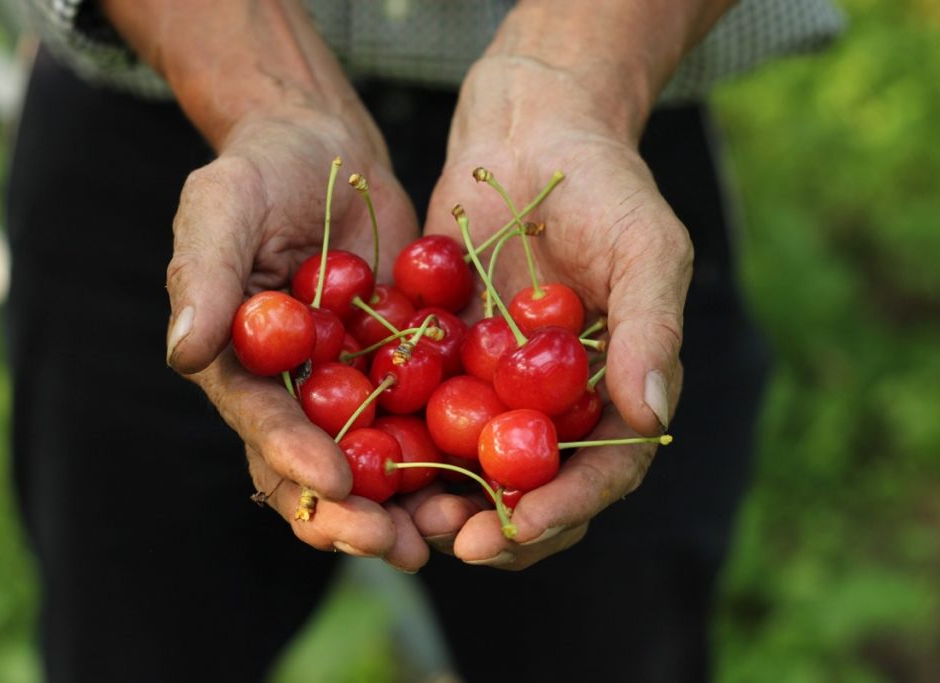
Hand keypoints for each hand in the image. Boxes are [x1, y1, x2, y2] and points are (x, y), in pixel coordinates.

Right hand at [164, 110, 428, 571]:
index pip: (263, 428)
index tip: (332, 482)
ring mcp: (355, 388)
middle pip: (320, 472)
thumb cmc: (259, 172)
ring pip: (380, 464)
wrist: (327, 151)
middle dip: (354, 516)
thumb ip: (202, 273)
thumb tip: (186, 351)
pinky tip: (493, 477)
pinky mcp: (406, 371)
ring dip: (411, 506)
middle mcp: (298, 395)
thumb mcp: (222, 206)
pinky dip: (458, 452)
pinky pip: (431, 418)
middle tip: (395, 545)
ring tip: (450, 530)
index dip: (293, 458)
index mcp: (244, 371)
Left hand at [411, 52, 691, 567]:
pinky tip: (365, 457)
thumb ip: (650, 327)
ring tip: (405, 515)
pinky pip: (421, 414)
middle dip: (496, 524)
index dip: (565, 508)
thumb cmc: (605, 183)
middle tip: (452, 539)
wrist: (529, 133)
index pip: (602, 472)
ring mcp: (498, 388)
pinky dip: (399, 442)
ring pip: (471, 468)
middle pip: (533, 489)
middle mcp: (556, 404)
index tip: (519, 524)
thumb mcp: (644, 245)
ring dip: (442, 499)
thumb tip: (652, 412)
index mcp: (617, 391)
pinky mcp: (445, 362)